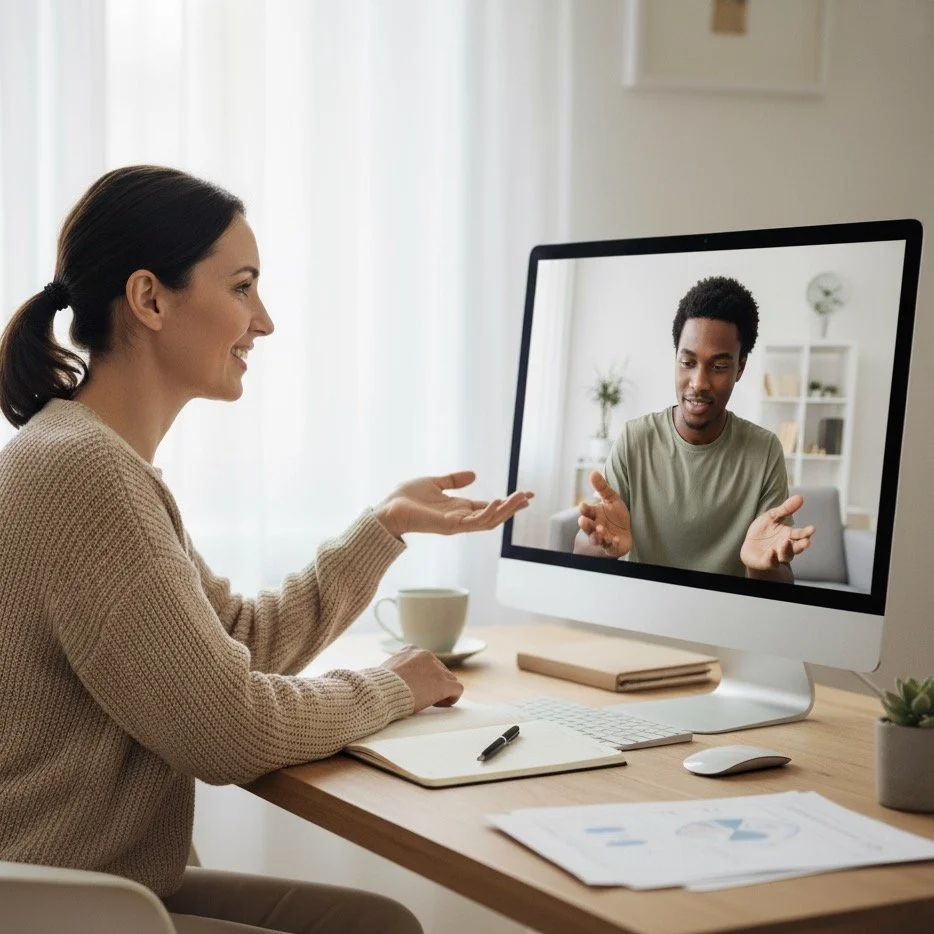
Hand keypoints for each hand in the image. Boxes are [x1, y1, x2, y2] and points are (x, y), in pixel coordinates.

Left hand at [375, 471, 533, 537]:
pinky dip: (487, 512)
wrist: (388, 509)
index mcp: (459, 509)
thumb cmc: (406, 498)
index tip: (525, 494)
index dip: (507, 502)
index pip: (489, 507)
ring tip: (520, 498)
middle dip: (512, 507)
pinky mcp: (449, 526)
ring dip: (506, 510)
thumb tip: (474, 474)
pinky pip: (474, 522)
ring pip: (489, 521)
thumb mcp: (434, 483)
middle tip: (529, 496)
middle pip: (494, 516)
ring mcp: (456, 524)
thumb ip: (453, 480)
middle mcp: (460, 518)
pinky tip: (497, 501)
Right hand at [381, 645, 463, 710]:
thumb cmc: (378, 685)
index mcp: (412, 650)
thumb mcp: (386, 668)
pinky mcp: (442, 684)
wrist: (380, 692)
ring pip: (450, 679)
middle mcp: (426, 655)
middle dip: (434, 683)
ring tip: (433, 702)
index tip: (418, 686)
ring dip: (443, 690)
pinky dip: (453, 697)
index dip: (425, 675)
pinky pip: (457, 689)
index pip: (426, 661)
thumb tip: (397, 677)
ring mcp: (436, 669)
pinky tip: (443, 704)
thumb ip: (397, 668)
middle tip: (424, 696)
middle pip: (439, 670)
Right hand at [577, 471, 631, 557]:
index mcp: (594, 514)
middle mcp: (595, 526)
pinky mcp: (611, 547)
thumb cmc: (616, 515)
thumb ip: (602, 487)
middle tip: (583, 521)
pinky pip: (610, 547)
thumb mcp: (611, 499)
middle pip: (587, 526)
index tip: (582, 505)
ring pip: (596, 538)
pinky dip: (612, 543)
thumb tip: (593, 472)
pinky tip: (616, 539)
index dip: (584, 509)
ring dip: (597, 535)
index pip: (586, 511)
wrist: (626, 531)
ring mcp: (602, 537)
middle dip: (585, 524)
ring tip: (600, 530)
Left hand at [740, 494, 814, 570]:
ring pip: (786, 556)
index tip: (812, 528)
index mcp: (788, 535)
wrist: (749, 546)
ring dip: (787, 550)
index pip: (800, 535)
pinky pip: (771, 562)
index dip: (806, 532)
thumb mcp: (772, 517)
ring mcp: (777, 556)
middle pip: (797, 547)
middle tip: (806, 541)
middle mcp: (785, 547)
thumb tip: (800, 497)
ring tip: (785, 542)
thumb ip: (786, 509)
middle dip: (802, 545)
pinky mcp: (766, 562)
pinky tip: (772, 552)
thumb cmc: (763, 531)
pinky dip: (772, 558)